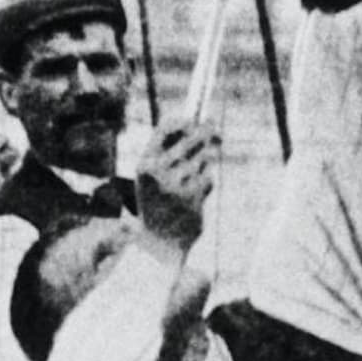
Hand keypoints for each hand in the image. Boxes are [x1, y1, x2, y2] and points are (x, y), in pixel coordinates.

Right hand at [137, 119, 218, 248]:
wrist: (160, 240)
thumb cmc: (158, 201)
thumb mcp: (153, 176)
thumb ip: (169, 150)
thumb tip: (196, 122)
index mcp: (144, 163)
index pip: (165, 128)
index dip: (183, 121)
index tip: (195, 119)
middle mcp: (158, 172)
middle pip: (190, 140)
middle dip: (206, 133)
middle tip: (216, 131)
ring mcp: (176, 184)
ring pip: (202, 159)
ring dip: (204, 164)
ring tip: (192, 179)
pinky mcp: (193, 197)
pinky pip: (208, 178)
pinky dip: (206, 183)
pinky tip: (195, 195)